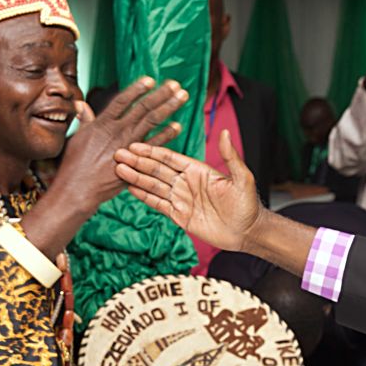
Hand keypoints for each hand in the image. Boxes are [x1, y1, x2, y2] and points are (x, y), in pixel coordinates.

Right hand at [48, 77, 188, 215]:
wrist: (78, 188)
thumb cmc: (73, 164)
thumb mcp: (76, 137)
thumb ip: (85, 120)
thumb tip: (81, 104)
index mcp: (102, 122)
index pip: (123, 100)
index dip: (137, 89)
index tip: (150, 79)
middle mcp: (117, 129)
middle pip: (143, 107)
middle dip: (161, 94)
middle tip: (176, 84)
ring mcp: (128, 144)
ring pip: (152, 121)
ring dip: (169, 107)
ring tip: (183, 96)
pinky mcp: (135, 161)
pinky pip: (155, 144)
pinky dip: (167, 134)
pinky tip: (178, 125)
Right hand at [115, 129, 263, 252]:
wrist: (248, 232)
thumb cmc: (248, 204)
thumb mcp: (242, 179)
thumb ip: (230, 157)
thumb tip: (225, 132)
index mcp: (198, 170)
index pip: (170, 158)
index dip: (152, 151)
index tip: (134, 144)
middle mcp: (187, 182)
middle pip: (157, 170)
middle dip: (138, 161)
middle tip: (117, 153)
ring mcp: (182, 199)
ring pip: (154, 186)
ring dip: (136, 177)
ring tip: (117, 169)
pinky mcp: (180, 216)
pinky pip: (158, 204)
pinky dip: (143, 196)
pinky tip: (129, 188)